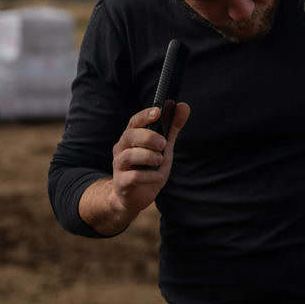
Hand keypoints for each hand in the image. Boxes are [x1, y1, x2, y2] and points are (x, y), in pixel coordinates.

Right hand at [80, 102, 189, 235]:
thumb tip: (184, 106)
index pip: (135, 122)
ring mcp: (119, 167)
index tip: (158, 111)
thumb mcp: (164, 148)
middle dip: (148, 137)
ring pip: (128, 156)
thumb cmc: (149, 168)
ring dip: (148, 156)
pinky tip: (158, 177)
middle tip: (163, 144)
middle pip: (129, 136)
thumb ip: (172, 128)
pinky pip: (133, 177)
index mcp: (131, 138)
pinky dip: (149, 176)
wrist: (134, 197)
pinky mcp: (122, 183)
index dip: (145, 115)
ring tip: (160, 161)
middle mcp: (122, 150)